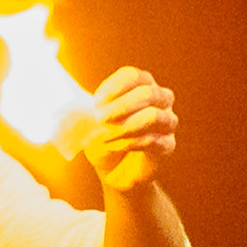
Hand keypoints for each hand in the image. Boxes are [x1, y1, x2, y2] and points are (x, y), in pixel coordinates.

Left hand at [64, 64, 180, 188]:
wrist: (113, 171)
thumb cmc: (102, 139)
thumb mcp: (91, 122)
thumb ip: (88, 110)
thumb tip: (79, 106)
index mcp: (141, 85)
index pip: (132, 76)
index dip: (114, 87)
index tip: (96, 101)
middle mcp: (159, 99)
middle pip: (147, 93)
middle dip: (121, 106)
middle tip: (99, 118)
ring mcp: (167, 121)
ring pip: (154, 116)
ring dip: (125, 126)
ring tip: (105, 137)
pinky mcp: (167, 144)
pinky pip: (154, 140)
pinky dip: (131, 143)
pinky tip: (114, 146)